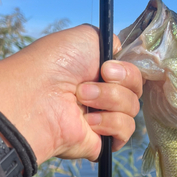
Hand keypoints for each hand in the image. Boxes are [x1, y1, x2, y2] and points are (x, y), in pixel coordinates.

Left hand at [0, 25, 141, 165]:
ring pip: (133, 110)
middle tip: (86, 85)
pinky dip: (110, 123)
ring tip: (80, 101)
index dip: (127, 70)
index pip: (133, 73)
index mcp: (99, 72)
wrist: (39, 95)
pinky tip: (87, 122)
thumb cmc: (57, 63)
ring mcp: (103, 119)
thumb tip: (120, 55)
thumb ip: (112, 42)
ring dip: (110, 101)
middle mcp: (102, 95)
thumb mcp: (88, 36)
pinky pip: (125, 132)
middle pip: (137, 90)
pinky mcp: (102, 141)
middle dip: (117, 85)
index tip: (107, 68)